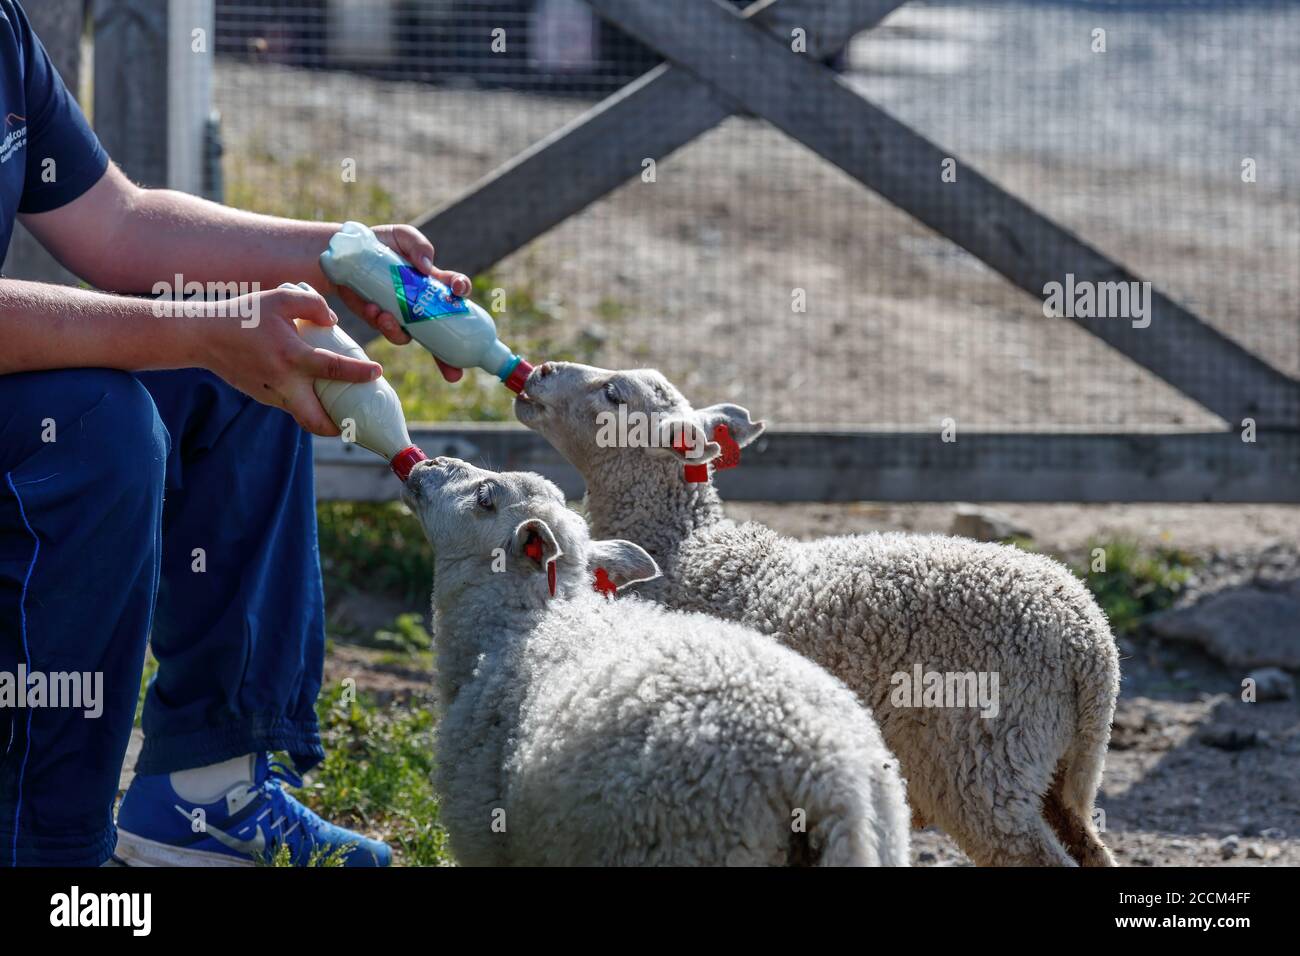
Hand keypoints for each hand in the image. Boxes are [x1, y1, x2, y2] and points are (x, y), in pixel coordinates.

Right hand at [204, 285, 382, 435]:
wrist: (203, 336)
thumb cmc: (244, 314)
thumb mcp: (280, 298)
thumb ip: (313, 304)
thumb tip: (334, 322)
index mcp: (291, 356)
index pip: (334, 369)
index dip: (359, 373)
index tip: (378, 372)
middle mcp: (283, 382)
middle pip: (316, 421)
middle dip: (338, 428)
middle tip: (356, 422)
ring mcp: (271, 394)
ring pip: (303, 417)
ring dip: (322, 418)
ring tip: (341, 408)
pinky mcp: (263, 397)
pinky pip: (291, 405)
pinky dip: (306, 405)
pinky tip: (316, 393)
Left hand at [334, 223, 468, 382]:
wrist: (345, 254)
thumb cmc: (380, 242)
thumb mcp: (401, 236)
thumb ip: (417, 244)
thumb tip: (426, 267)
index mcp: (433, 280)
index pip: (455, 288)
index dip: (462, 291)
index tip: (459, 292)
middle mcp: (423, 302)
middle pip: (444, 332)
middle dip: (450, 357)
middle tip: (454, 373)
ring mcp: (402, 314)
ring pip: (411, 336)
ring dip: (400, 331)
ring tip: (386, 316)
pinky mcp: (381, 319)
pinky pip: (387, 331)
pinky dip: (382, 324)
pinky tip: (373, 310)